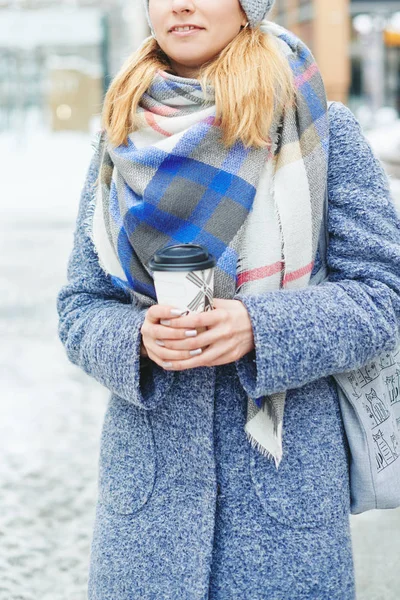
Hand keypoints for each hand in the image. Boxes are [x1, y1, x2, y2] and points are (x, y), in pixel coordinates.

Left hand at [140, 299, 254, 370]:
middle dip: (174, 343)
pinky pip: (208, 363)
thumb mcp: (224, 304)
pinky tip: (180, 364)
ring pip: (199, 357)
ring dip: (180, 359)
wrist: (261, 326)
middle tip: (159, 341)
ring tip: (165, 358)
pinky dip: (193, 364)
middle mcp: (224, 332)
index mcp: (222, 316)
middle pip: (194, 342)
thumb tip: (184, 302)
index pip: (196, 320)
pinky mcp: (230, 357)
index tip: (164, 322)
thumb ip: (206, 305)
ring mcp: (228, 347)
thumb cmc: (239, 312)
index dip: (178, 323)